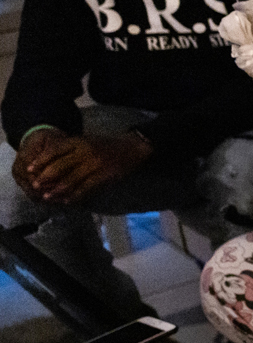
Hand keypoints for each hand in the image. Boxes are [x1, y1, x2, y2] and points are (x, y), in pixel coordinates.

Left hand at [13, 129, 150, 202]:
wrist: (133, 148)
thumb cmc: (106, 146)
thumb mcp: (86, 142)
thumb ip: (69, 150)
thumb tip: (47, 165)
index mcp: (79, 141)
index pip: (54, 150)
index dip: (40, 160)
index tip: (29, 169)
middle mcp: (86, 152)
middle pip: (60, 166)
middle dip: (45, 178)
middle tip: (35, 186)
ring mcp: (95, 164)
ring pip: (71, 180)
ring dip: (57, 190)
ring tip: (48, 197)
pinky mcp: (104, 176)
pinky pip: (85, 188)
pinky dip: (75, 196)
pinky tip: (67, 200)